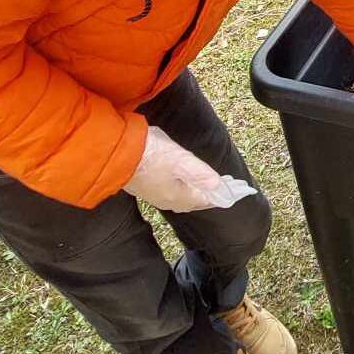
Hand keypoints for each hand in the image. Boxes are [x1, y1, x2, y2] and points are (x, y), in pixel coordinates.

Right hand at [123, 126, 256, 212]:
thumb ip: (201, 173)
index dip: (222, 194)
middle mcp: (167, 200)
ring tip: (207, 185)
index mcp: (179, 196)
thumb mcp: (181, 160)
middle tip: (224, 187)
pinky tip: (182, 181)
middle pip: (195, 200)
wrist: (117, 153)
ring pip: (182, 197)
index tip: (236, 191)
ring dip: (196, 192)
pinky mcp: (145, 187)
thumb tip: (219, 186)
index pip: (207, 199)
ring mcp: (155, 195)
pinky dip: (183, 188)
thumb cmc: (151, 155)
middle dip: (209, 194)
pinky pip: (170, 192)